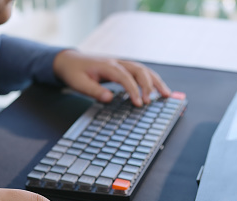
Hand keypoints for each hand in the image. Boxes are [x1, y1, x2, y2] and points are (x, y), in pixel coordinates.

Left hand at [53, 49, 170, 106]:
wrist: (69, 61)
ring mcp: (121, 64)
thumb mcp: (79, 83)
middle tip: (151, 101)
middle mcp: (117, 62)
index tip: (139, 103)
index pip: (125, 77)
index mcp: (107, 65)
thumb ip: (94, 91)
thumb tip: (109, 98)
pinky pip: (140, 72)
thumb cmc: (74, 72)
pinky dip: (151, 80)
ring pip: (143, 70)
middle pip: (139, 70)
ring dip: (155, 81)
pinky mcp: (123, 68)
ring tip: (167, 94)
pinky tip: (158, 90)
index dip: (134, 89)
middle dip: (148, 85)